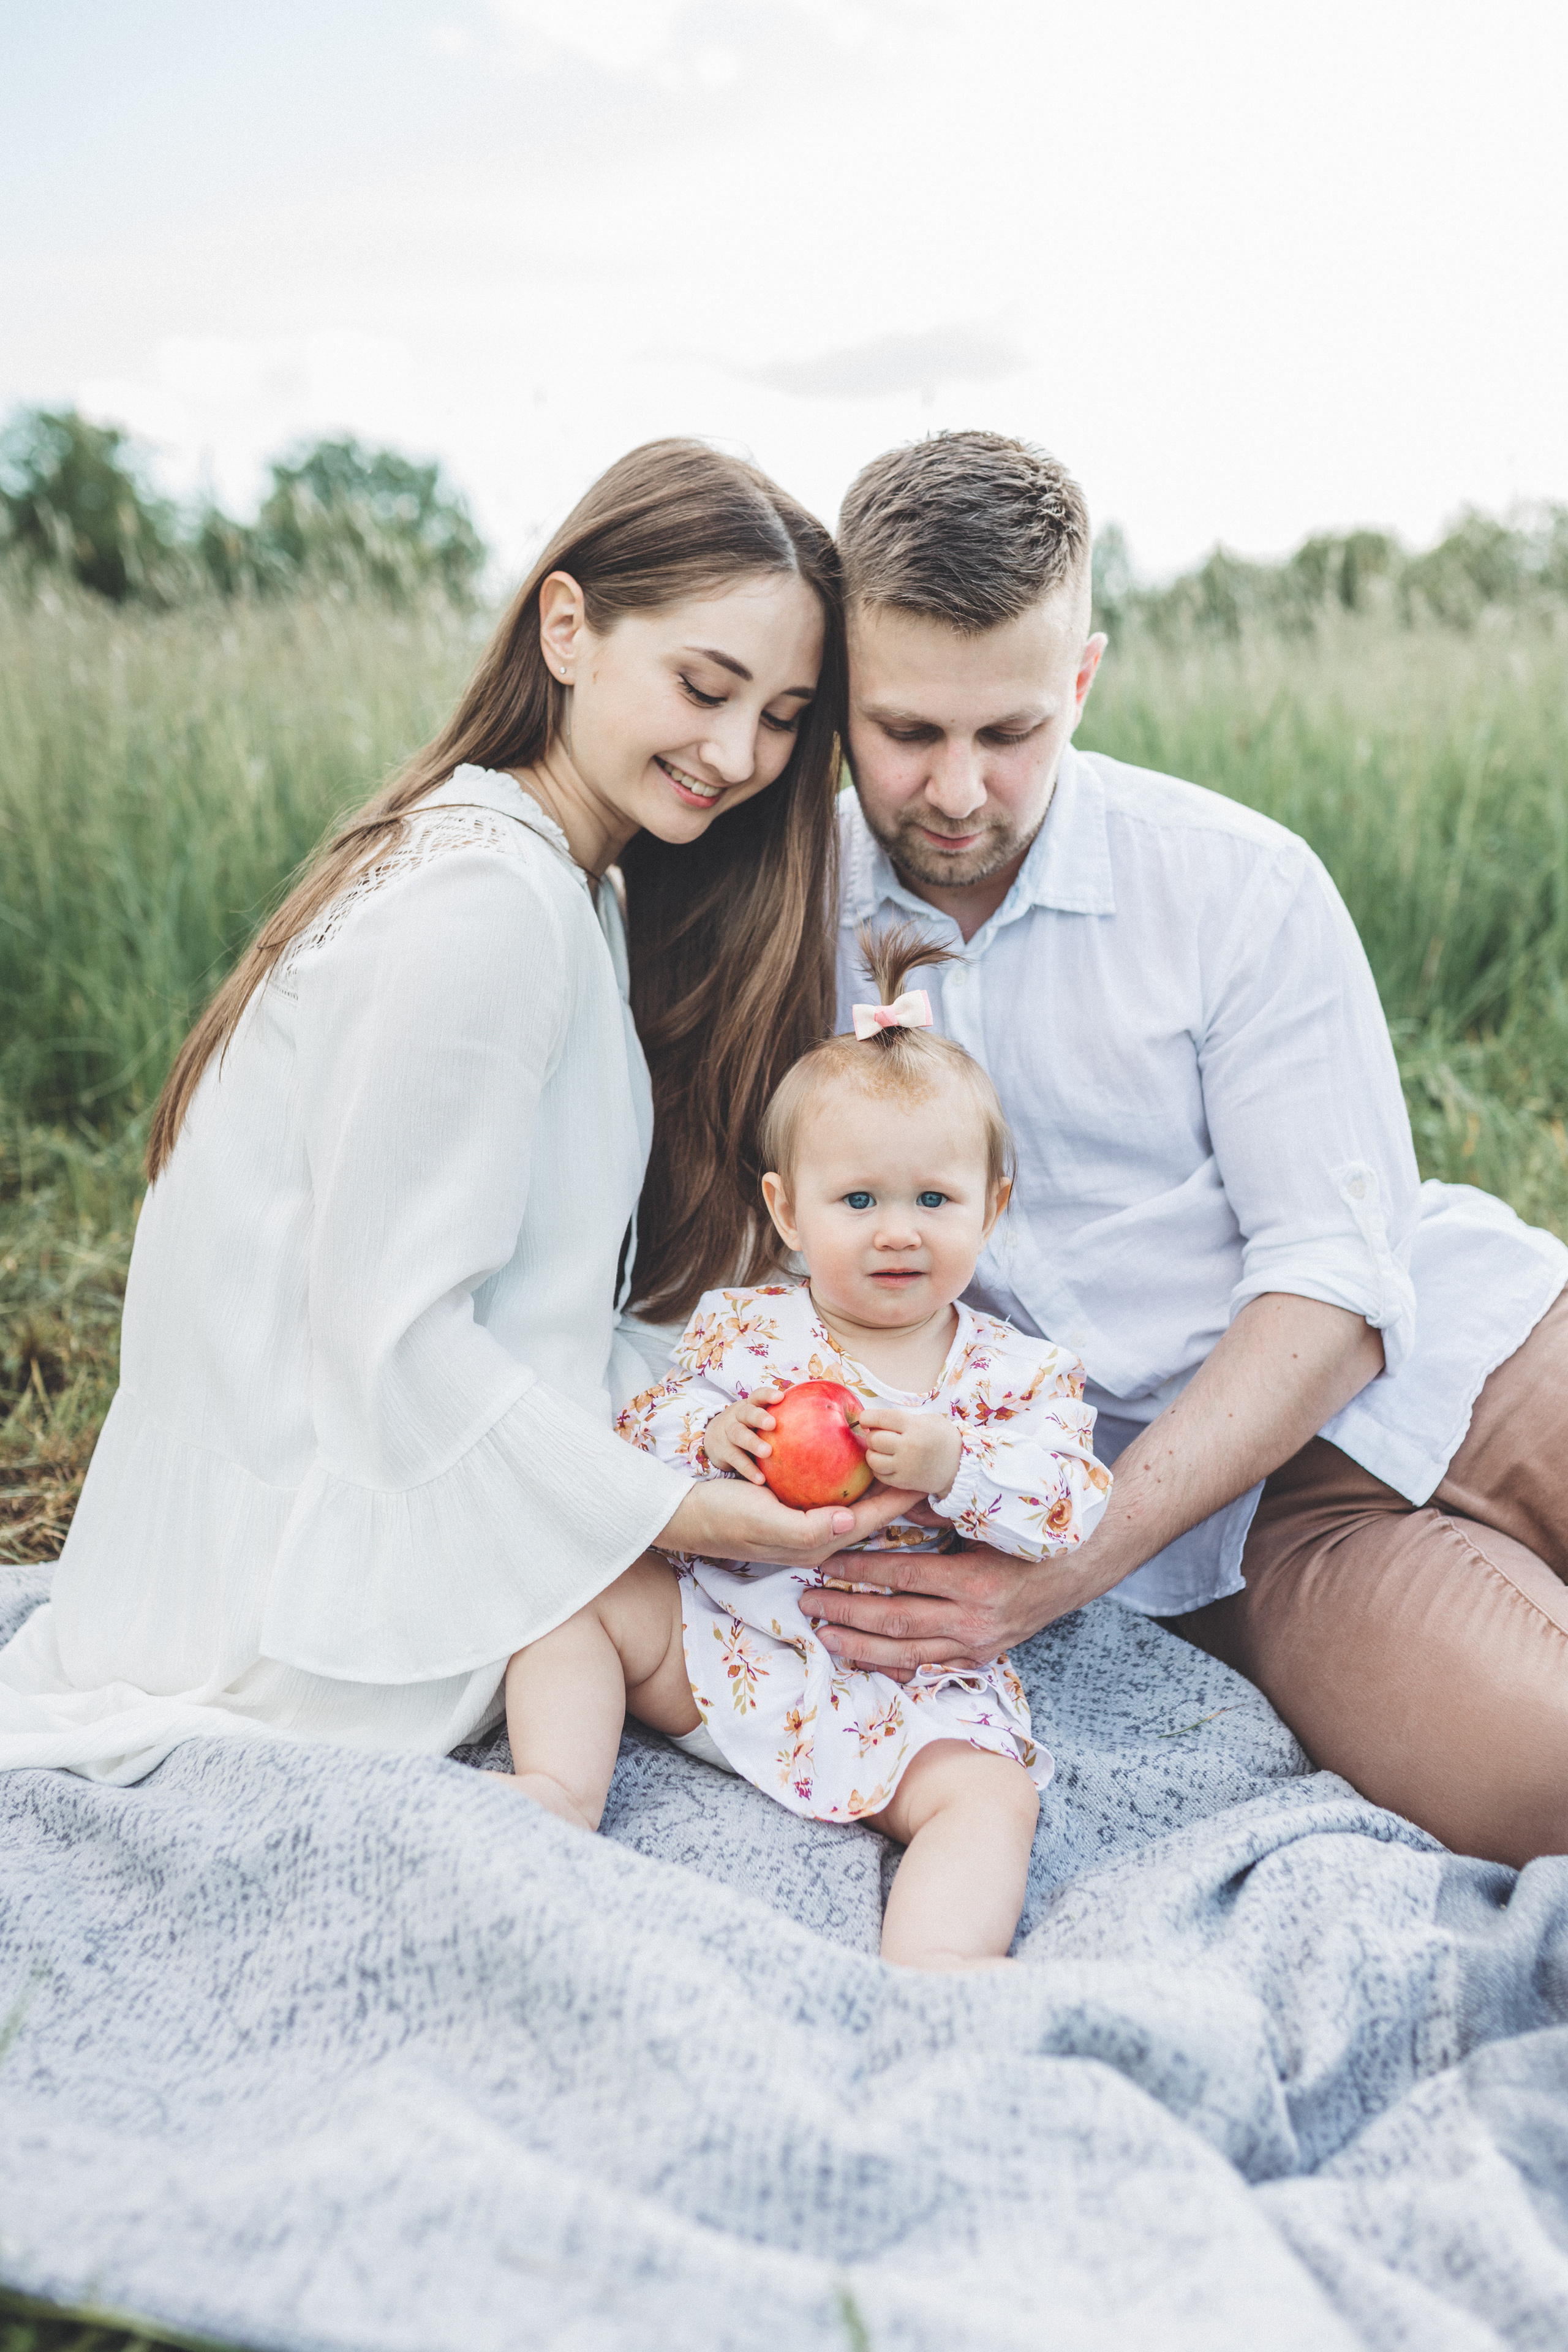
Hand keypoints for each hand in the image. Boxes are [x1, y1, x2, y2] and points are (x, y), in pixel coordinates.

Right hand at [658, 1472, 911, 1572]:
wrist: (691, 1516)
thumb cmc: (727, 1518)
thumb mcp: (766, 1522)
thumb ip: (808, 1527)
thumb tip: (848, 1520)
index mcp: (818, 1543)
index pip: (871, 1521)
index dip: (901, 1502)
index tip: (927, 1481)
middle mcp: (818, 1535)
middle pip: (868, 1511)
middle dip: (895, 1492)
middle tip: (919, 1465)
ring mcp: (806, 1523)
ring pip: (853, 1502)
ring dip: (875, 1483)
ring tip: (896, 1459)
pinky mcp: (794, 1509)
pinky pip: (830, 1492)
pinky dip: (847, 1475)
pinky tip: (850, 1455)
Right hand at [700, 1386, 786, 1484]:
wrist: (714, 1440)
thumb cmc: (750, 1428)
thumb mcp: (759, 1419)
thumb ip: (782, 1418)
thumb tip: (824, 1419)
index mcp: (751, 1406)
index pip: (758, 1396)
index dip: (768, 1395)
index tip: (781, 1397)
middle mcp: (738, 1416)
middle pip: (747, 1413)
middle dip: (759, 1417)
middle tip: (773, 1424)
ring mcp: (729, 1433)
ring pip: (739, 1434)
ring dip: (753, 1442)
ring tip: (767, 1452)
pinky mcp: (724, 1452)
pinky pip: (736, 1460)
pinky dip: (748, 1469)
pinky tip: (761, 1480)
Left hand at [800, 1533, 1116, 1679]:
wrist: (1077, 1573)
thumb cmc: (1027, 1540)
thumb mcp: (985, 1521)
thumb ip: (938, 1513)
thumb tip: (888, 1497)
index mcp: (973, 1580)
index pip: (901, 1575)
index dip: (859, 1571)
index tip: (824, 1563)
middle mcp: (973, 1620)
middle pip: (895, 1619)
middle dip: (846, 1612)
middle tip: (808, 1603)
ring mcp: (977, 1644)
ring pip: (907, 1651)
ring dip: (860, 1645)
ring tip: (824, 1634)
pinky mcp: (980, 1657)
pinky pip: (928, 1667)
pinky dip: (893, 1666)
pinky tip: (864, 1660)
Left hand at [855, 1404, 961, 1499]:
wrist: (960, 1465)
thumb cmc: (942, 1438)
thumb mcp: (927, 1420)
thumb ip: (902, 1419)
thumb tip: (873, 1422)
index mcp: (915, 1426)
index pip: (881, 1418)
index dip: (867, 1417)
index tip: (865, 1419)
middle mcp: (909, 1446)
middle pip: (874, 1439)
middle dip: (872, 1435)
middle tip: (878, 1435)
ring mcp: (906, 1466)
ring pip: (873, 1459)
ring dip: (873, 1453)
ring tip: (882, 1450)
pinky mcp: (904, 1482)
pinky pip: (880, 1475)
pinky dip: (878, 1468)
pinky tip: (887, 1463)